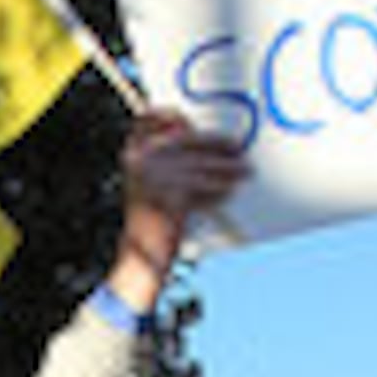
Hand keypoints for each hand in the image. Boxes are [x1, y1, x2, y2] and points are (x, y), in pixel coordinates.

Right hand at [120, 108, 251, 285]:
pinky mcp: (172, 195)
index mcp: (132, 155)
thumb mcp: (151, 187)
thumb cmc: (152, 225)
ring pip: (202, 164)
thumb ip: (168, 162)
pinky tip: (230, 190)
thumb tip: (207, 143)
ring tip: (245, 171)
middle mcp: (140, 161)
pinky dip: (220, 188)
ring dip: (228, 168)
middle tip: (239, 148)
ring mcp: (154, 177)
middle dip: (217, 143)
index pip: (146, 119)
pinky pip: (205, 185)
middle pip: (186, 139)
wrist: (141, 261)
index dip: (167, 115)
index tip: (188, 119)